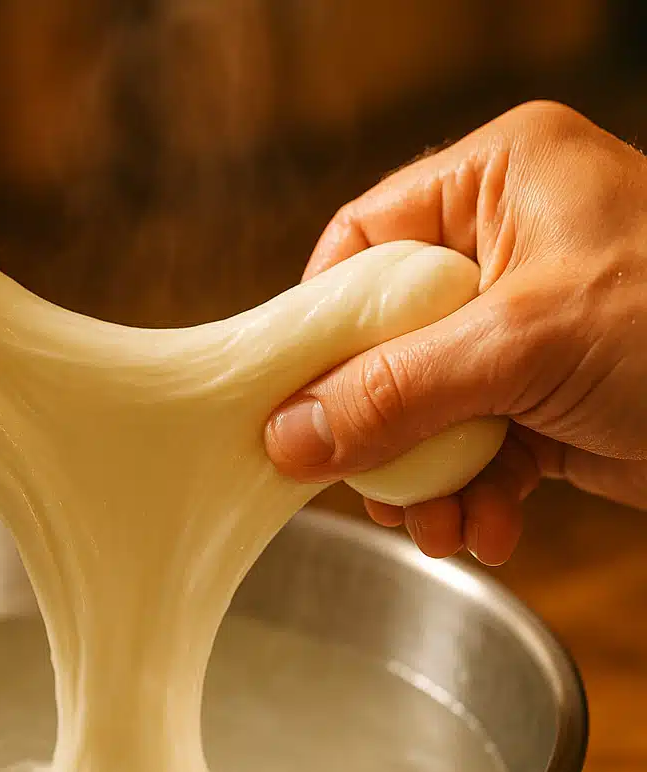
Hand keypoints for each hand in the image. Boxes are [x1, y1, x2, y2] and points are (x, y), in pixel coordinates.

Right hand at [265, 100, 646, 564]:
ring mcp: (524, 328)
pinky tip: (487, 527)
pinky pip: (475, 445)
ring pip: (424, 405)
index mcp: (497, 183)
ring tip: (435, 524)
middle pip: (384, 340)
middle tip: (365, 480)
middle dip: (377, 425)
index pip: (362, 243)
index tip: (289, 394)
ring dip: (423, 478)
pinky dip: (473, 493)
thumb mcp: (524, 346)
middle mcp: (504, 250)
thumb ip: (395, 391)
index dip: (319, 322)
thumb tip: (287, 434)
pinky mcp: (545, 396)